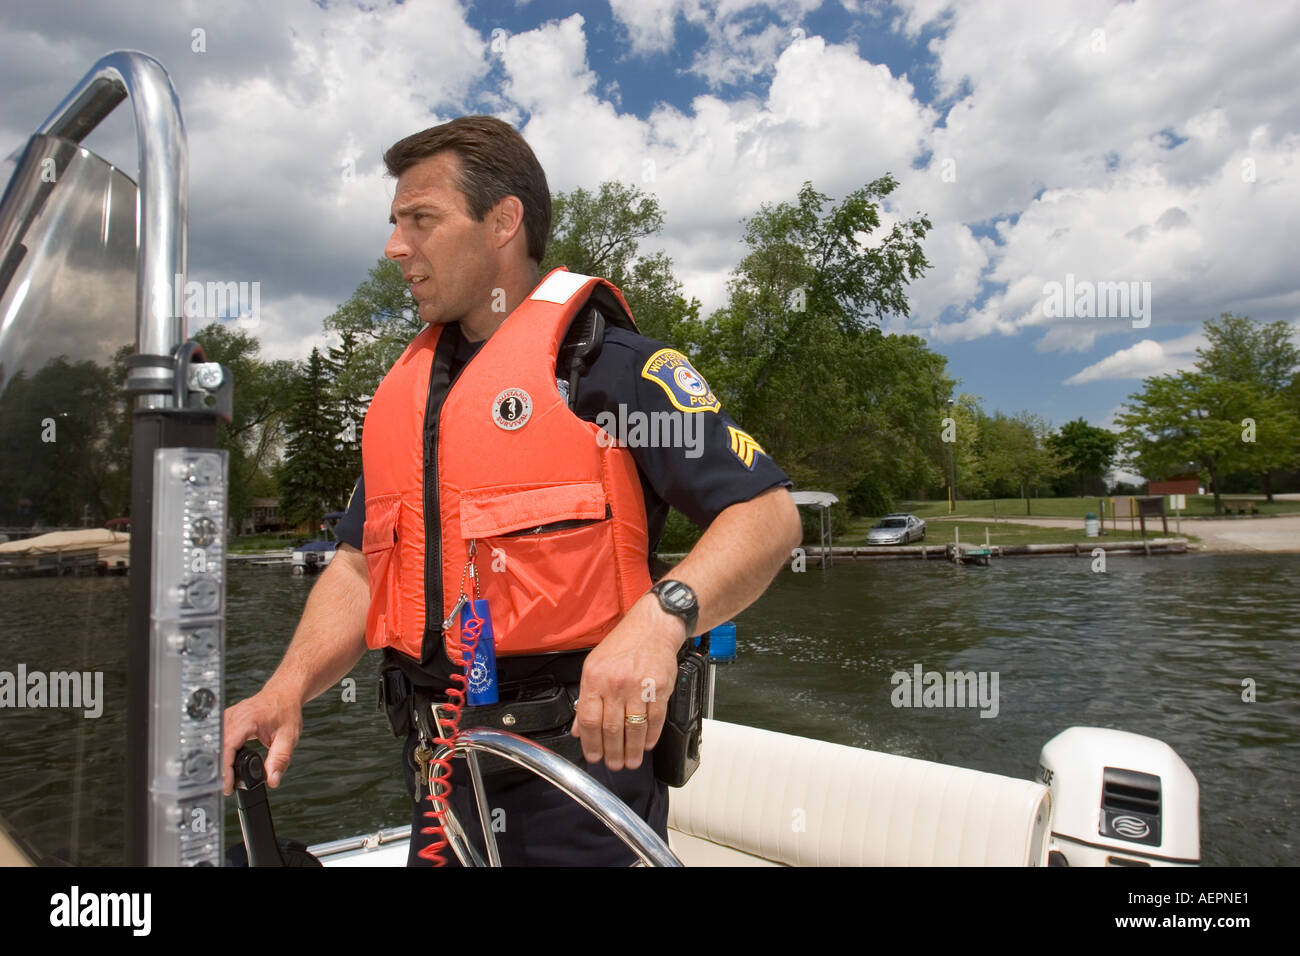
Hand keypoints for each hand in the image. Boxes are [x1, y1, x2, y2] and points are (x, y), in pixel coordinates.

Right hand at [221, 685, 302, 794]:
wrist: (284, 694)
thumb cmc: (286, 711)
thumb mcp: (289, 737)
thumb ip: (280, 759)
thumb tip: (272, 780)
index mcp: (247, 719)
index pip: (228, 746)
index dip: (225, 768)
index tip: (227, 785)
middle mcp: (233, 716)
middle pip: (216, 746)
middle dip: (218, 768)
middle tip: (224, 787)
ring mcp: (227, 716)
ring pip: (214, 742)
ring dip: (216, 761)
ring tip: (224, 779)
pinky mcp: (226, 719)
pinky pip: (217, 738)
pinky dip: (218, 752)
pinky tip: (224, 764)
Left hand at [571, 594, 685, 771]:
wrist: (653, 627)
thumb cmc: (623, 645)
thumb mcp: (594, 666)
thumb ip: (586, 698)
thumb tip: (579, 728)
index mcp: (595, 678)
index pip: (588, 719)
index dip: (590, 743)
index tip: (593, 756)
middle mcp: (615, 683)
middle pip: (611, 728)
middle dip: (612, 753)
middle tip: (614, 764)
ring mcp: (639, 686)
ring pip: (634, 728)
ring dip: (632, 750)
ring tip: (631, 761)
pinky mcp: (660, 688)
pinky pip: (655, 720)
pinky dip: (651, 736)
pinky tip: (647, 745)